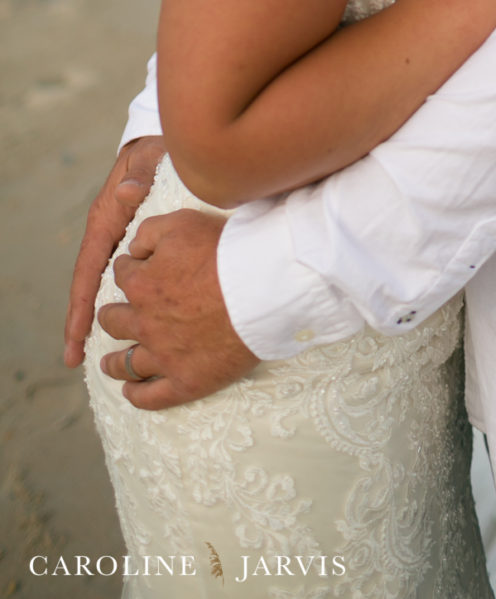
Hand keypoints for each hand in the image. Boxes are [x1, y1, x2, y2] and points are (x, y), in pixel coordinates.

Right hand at [63, 135, 164, 367]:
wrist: (168, 144)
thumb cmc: (158, 151)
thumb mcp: (151, 158)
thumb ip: (142, 173)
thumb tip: (129, 192)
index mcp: (107, 217)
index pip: (89, 267)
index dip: (82, 303)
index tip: (76, 334)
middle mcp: (109, 233)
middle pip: (90, 283)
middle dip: (82, 320)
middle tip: (76, 358)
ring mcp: (120, 239)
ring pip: (107, 284)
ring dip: (100, 315)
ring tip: (97, 354)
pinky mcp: (136, 243)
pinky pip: (125, 277)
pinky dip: (123, 301)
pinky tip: (129, 325)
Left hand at [96, 210, 257, 408]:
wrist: (262, 288)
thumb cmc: (225, 251)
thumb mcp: (182, 223)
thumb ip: (149, 232)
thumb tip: (133, 249)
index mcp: (142, 284)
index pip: (123, 274)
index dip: (129, 269)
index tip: (135, 270)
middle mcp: (145, 323)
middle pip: (114, 322)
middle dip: (111, 317)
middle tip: (112, 317)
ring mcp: (163, 356)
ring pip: (125, 363)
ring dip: (114, 363)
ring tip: (109, 364)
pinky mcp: (185, 381)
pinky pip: (151, 397)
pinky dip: (137, 396)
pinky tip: (130, 392)